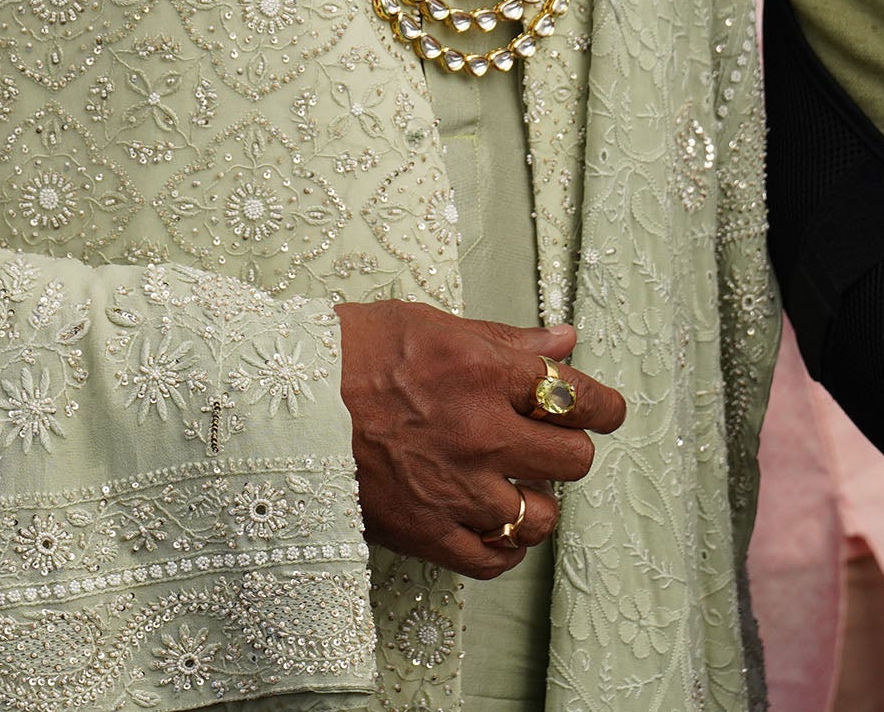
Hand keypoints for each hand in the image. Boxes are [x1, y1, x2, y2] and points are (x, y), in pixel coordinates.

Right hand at [334, 301, 625, 577]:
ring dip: (537, 499)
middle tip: (550, 442)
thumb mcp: (428, 324)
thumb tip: (565, 339)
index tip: (606, 409)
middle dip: (570, 448)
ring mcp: (457, 490)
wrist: (278, 405)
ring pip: (542, 515)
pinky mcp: (430, 534)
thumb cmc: (346, 352)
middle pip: (572, 457)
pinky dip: (505, 544)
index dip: (601, 404)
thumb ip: (504, 338)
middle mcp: (479, 432)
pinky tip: (493, 523)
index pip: (573, 393)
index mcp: (479, 371)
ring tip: (514, 483)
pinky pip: (496, 558)